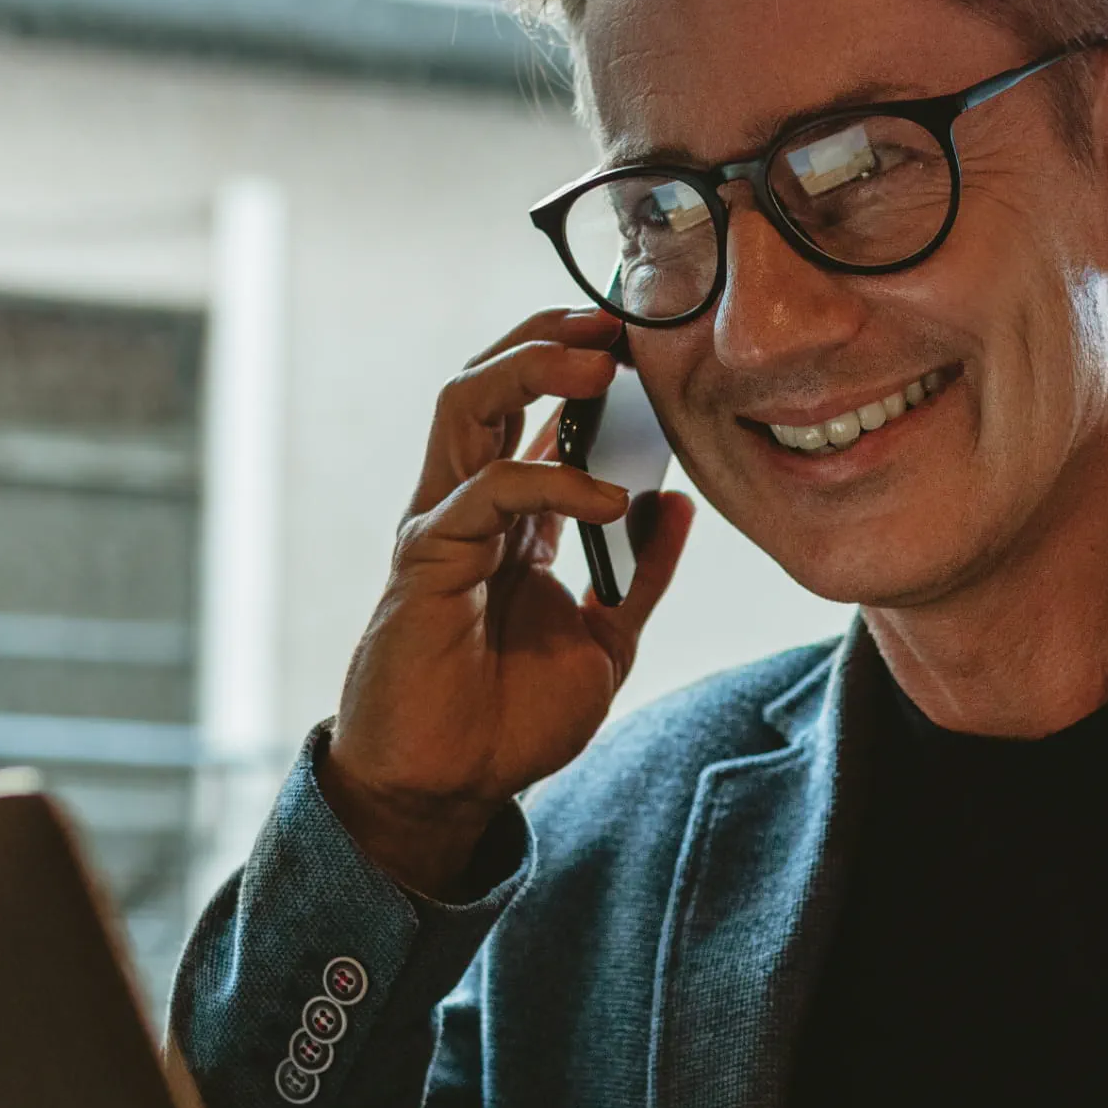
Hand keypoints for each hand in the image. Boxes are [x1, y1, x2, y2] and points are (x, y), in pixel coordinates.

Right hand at [325, 309, 695, 894]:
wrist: (450, 786)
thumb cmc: (510, 719)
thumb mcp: (607, 641)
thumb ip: (640, 575)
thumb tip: (679, 506)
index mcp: (512, 517)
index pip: (538, 411)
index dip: (585, 365)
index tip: (649, 341)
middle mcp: (470, 505)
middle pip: (491, 381)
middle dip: (551, 336)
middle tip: (619, 321)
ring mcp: (442, 525)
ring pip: (465, 404)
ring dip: (531, 369)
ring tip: (600, 364)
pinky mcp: (427, 559)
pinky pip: (484, 492)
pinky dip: (550, 482)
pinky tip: (611, 502)